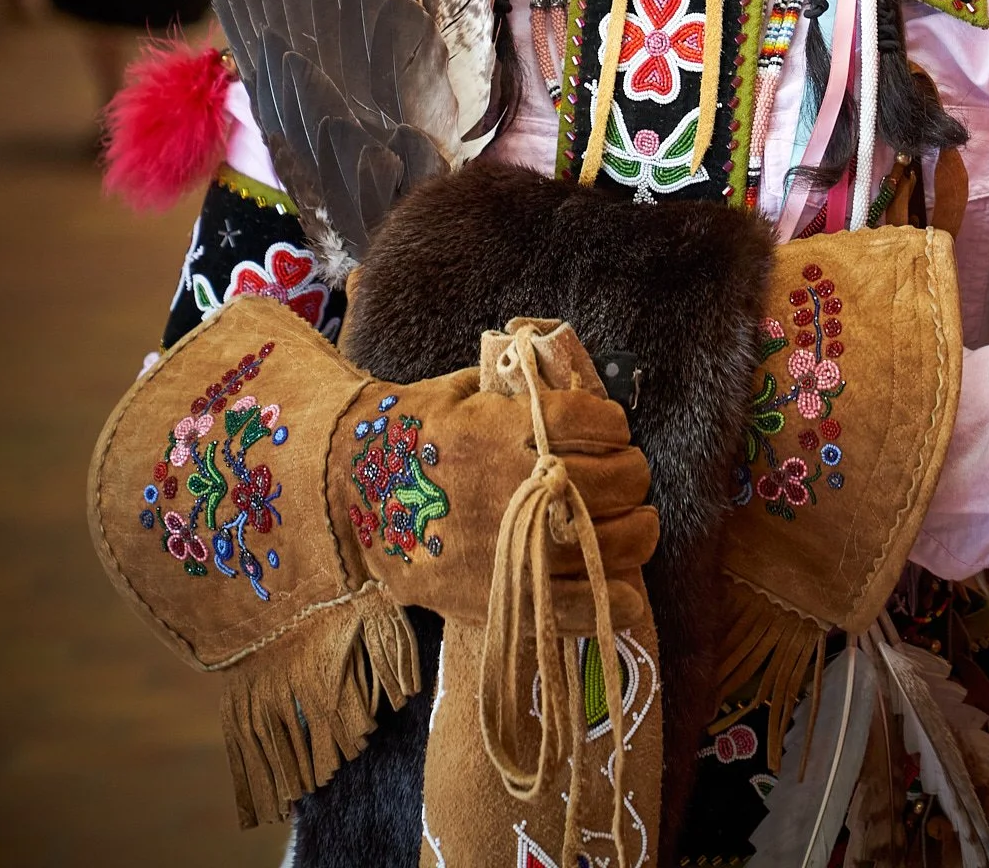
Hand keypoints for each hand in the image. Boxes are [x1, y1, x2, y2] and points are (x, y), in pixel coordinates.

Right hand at [335, 368, 657, 632]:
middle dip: (631, 474)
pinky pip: (579, 605)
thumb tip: (574, 384)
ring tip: (636, 523)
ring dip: (636, 529)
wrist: (351, 489)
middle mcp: (515, 484)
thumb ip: (519, 389)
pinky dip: (612, 597)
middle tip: (628, 475)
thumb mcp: (463, 389)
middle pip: (613, 480)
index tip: (613, 429)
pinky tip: (624, 585)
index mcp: (505, 427)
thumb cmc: (412, 432)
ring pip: (609, 541)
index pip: (593, 420)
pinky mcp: (501, 595)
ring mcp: (511, 544)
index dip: (613, 424)